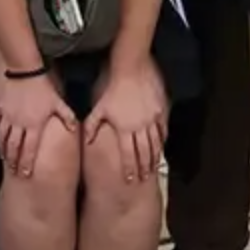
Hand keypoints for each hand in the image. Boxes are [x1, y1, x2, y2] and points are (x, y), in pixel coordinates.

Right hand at [0, 72, 76, 178]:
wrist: (26, 70)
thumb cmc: (43, 87)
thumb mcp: (58, 102)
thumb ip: (67, 117)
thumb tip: (75, 129)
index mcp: (34, 125)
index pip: (29, 149)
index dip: (27, 163)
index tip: (25, 174)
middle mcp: (19, 124)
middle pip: (13, 147)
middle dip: (12, 160)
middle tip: (13, 170)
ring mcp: (8, 116)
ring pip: (2, 138)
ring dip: (2, 149)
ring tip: (3, 158)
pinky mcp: (1, 108)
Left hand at [83, 62, 168, 182]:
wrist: (131, 69)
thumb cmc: (112, 88)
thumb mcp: (99, 107)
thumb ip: (92, 126)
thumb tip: (86, 141)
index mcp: (124, 129)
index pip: (128, 155)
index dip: (129, 168)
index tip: (130, 180)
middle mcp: (140, 128)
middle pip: (144, 153)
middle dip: (144, 167)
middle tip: (145, 178)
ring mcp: (152, 119)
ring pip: (155, 143)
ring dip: (155, 157)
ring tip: (155, 167)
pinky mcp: (160, 110)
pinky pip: (163, 129)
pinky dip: (163, 139)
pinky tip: (163, 145)